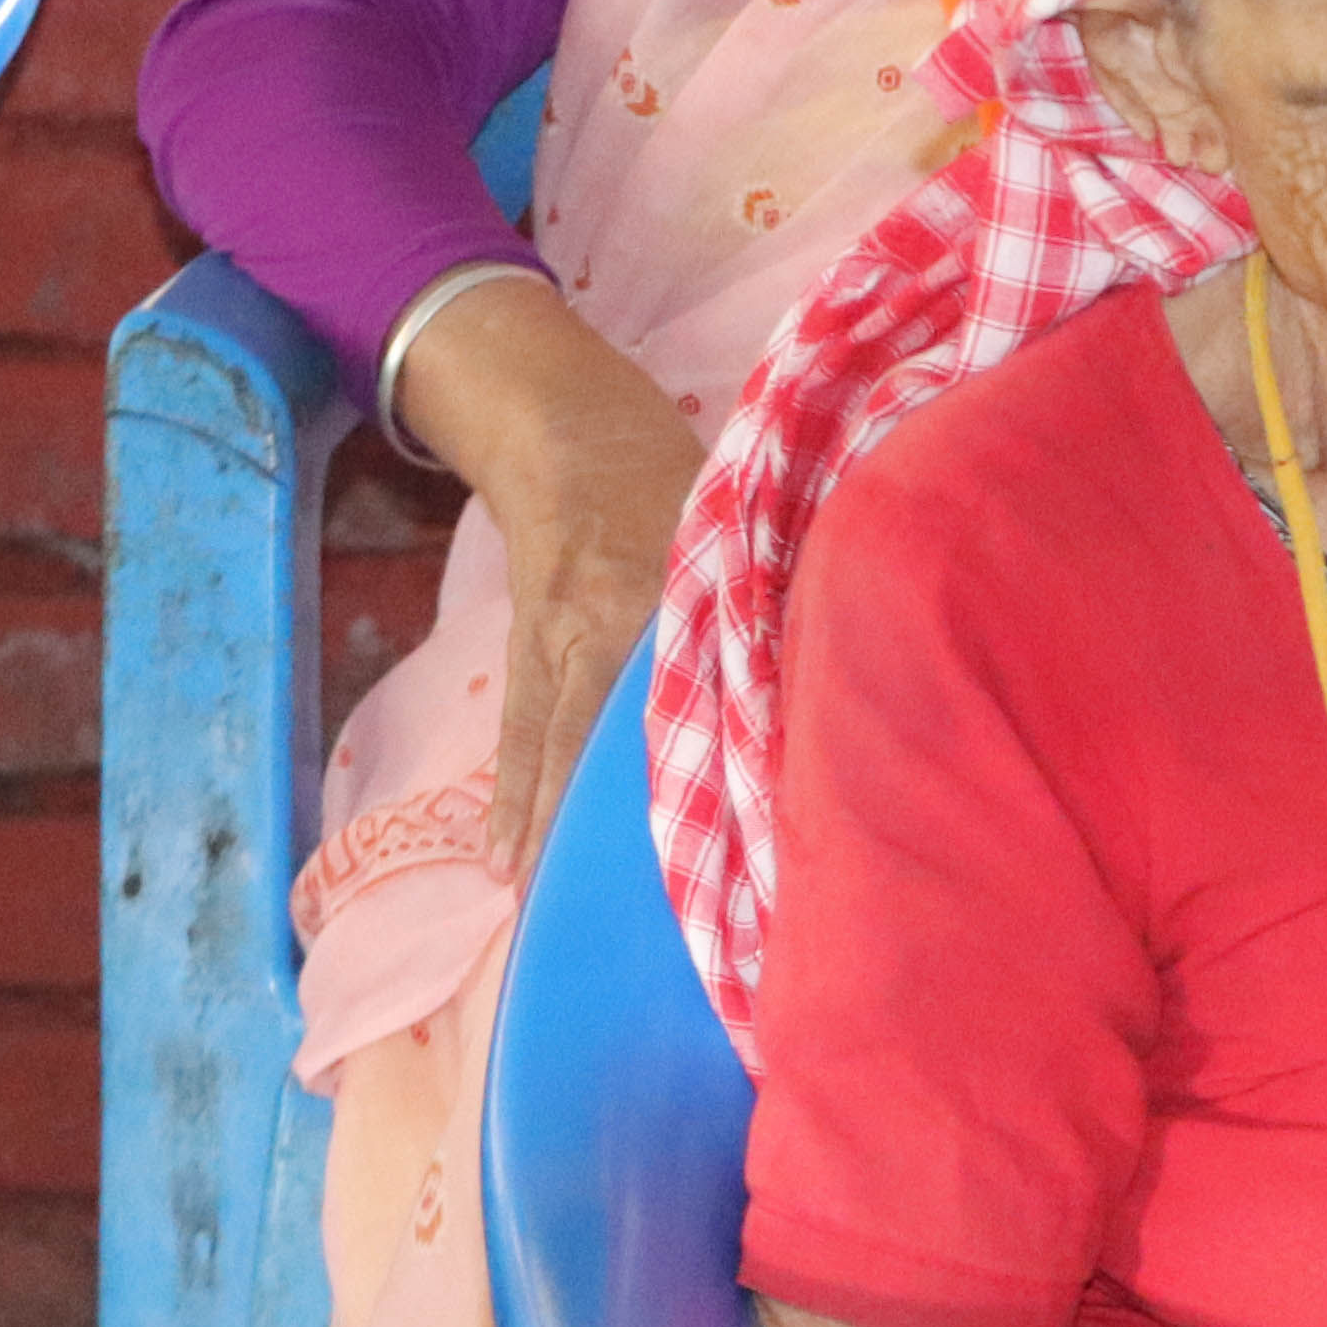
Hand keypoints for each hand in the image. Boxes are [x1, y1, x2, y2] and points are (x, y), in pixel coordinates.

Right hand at [384, 272, 708, 870]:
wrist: (561, 423)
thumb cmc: (663, 466)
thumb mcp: (724, 509)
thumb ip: (758, 583)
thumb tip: (821, 656)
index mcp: (663, 581)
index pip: (684, 684)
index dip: (698, 755)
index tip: (720, 829)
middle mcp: (602, 621)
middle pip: (604, 733)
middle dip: (602, 818)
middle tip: (612, 903)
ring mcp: (554, 638)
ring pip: (549, 744)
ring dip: (543, 822)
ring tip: (534, 898)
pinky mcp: (527, 646)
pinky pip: (519, 733)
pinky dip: (514, 793)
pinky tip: (505, 856)